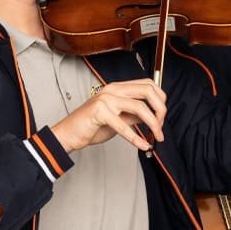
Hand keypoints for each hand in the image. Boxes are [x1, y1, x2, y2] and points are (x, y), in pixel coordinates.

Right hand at [51, 79, 165, 152]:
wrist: (68, 134)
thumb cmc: (90, 126)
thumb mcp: (117, 118)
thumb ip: (133, 115)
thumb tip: (153, 117)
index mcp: (117, 88)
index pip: (147, 84)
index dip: (160, 99)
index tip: (162, 116)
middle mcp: (112, 89)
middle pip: (147, 91)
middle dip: (160, 109)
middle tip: (161, 126)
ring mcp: (106, 99)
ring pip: (140, 107)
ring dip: (153, 124)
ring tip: (157, 137)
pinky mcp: (99, 112)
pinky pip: (124, 126)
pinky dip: (136, 138)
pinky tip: (143, 145)